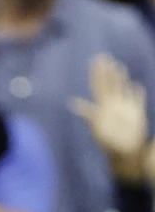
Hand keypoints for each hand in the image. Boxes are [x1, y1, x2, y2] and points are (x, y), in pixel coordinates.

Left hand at [71, 54, 148, 183]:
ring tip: (118, 67)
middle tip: (103, 57)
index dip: (97, 74)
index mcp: (103, 108)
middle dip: (106, 72)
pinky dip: (137, 93)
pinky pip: (138, 100)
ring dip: (120, 79)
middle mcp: (113, 106)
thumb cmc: (109, 144)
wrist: (125, 153)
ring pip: (122, 89)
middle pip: (110, 85)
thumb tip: (73, 103)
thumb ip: (88, 114)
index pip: (99, 87)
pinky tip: (136, 85)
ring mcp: (125, 109)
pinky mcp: (137, 114)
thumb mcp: (97, 128)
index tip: (96, 62)